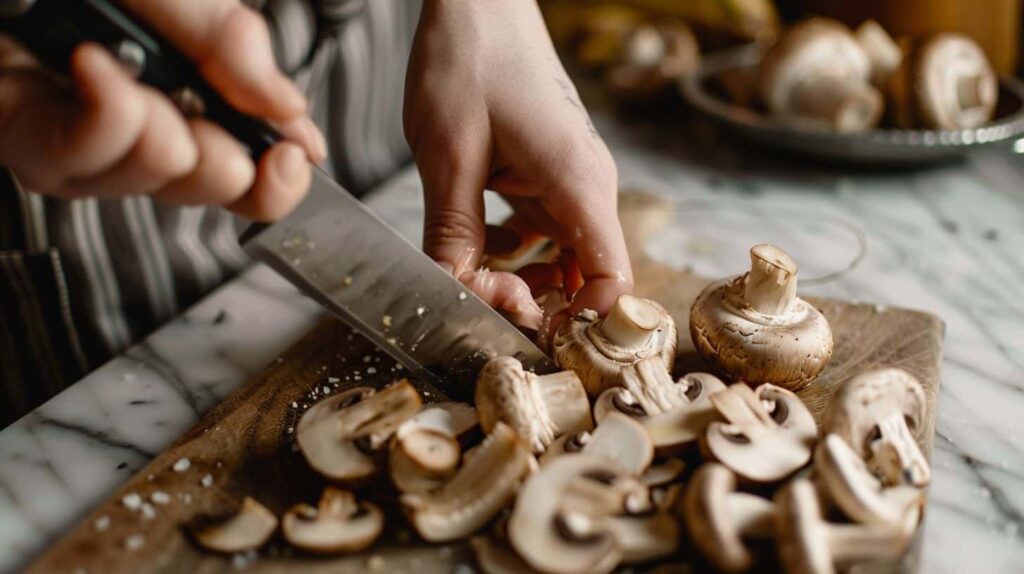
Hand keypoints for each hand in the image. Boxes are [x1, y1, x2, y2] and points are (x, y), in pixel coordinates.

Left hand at [0, 0, 324, 220]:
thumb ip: (238, 49)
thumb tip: (292, 116)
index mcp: (181, 94)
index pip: (244, 171)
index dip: (274, 182)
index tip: (291, 158)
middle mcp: (130, 127)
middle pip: (202, 188)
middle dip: (218, 152)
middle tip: (206, 101)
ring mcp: (71, 137)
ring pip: (145, 178)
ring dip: (156, 124)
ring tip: (131, 65)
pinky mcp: (14, 133)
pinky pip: (75, 160)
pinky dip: (105, 113)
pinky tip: (96, 64)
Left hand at [404, 0, 632, 332]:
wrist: (477, 2)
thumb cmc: (469, 61)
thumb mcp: (448, 156)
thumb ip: (451, 235)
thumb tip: (454, 296)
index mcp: (578, 183)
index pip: (612, 280)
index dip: (580, 324)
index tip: (529, 334)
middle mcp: (587, 186)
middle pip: (588, 276)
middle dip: (540, 304)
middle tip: (482, 302)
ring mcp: (569, 180)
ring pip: (562, 257)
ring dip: (523, 277)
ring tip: (473, 275)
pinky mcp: (548, 173)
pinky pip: (542, 231)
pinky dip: (512, 249)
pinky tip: (474, 242)